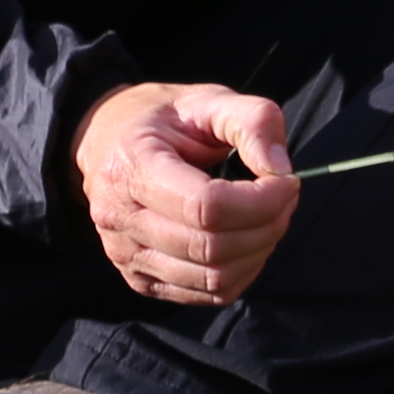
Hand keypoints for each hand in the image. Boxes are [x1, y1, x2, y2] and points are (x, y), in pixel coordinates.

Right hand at [72, 80, 300, 305]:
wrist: (106, 141)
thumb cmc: (162, 119)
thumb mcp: (208, 99)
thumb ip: (253, 121)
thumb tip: (280, 170)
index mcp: (132, 167)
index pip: (206, 207)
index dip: (261, 201)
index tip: (287, 181)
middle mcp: (120, 219)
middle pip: (212, 247)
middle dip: (267, 226)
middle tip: (285, 198)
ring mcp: (126, 257)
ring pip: (212, 279)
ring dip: (258, 252)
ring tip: (268, 218)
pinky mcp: (140, 280)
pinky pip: (205, 294)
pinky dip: (241, 273)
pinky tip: (247, 241)